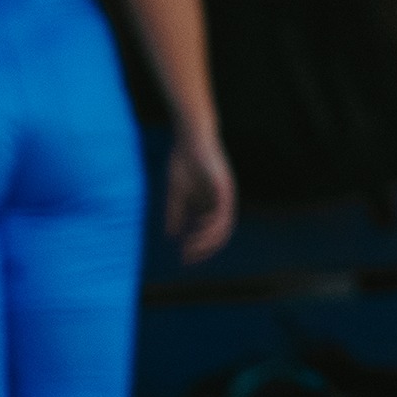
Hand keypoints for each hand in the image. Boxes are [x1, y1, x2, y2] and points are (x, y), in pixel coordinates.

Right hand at [167, 129, 236, 263]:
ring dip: (207, 240)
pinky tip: (197, 230)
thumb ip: (176, 212)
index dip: (198, 246)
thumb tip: (172, 235)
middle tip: (187, 258)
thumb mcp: (176, 192)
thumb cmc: (183, 160)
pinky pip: (223, 212)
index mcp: (210, 203)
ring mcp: (225, 195)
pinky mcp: (225, 187)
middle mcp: (221, 201)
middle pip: (219, 233)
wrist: (189, 138)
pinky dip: (211, 224)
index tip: (184, 258)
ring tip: (190, 248)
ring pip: (223, 226)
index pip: (209, 231)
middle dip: (204, 248)